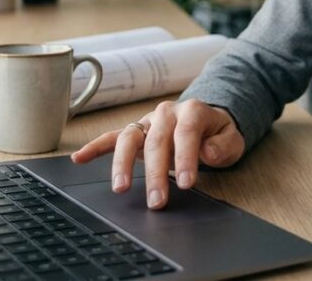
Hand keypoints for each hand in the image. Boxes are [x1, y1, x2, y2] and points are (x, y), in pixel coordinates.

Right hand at [71, 100, 245, 209]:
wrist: (207, 120)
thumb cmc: (217, 133)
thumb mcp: (232, 138)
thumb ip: (223, 145)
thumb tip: (209, 153)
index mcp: (192, 111)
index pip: (186, 133)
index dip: (185, 158)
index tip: (186, 183)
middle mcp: (166, 113)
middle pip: (156, 141)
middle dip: (155, 173)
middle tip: (157, 200)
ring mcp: (148, 122)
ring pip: (129, 138)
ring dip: (122, 164)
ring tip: (120, 188)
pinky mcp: (135, 131)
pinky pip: (112, 137)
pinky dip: (95, 147)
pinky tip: (79, 158)